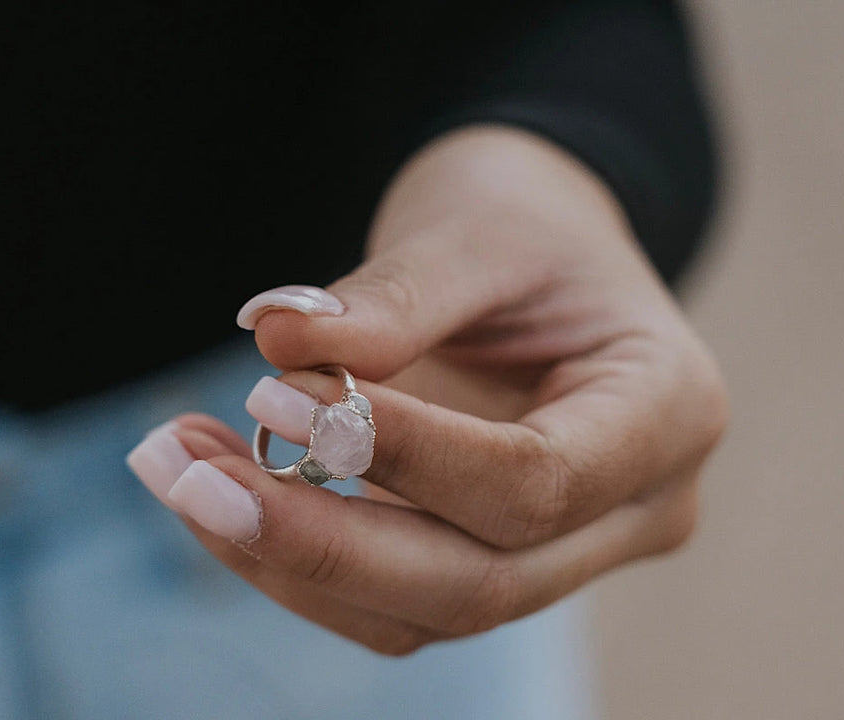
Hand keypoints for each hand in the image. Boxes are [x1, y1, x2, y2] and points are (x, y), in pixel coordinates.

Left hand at [127, 126, 727, 654]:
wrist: (538, 250)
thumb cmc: (528, 224)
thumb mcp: (476, 229)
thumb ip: (392, 294)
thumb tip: (276, 334)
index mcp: (667, 414)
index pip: (536, 481)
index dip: (401, 452)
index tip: (275, 388)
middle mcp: (632, 507)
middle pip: (479, 583)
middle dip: (319, 540)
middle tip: (188, 472)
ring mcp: (563, 550)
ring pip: (423, 610)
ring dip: (285, 556)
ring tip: (176, 463)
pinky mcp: (487, 558)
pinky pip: (391, 597)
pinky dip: (296, 556)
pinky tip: (219, 484)